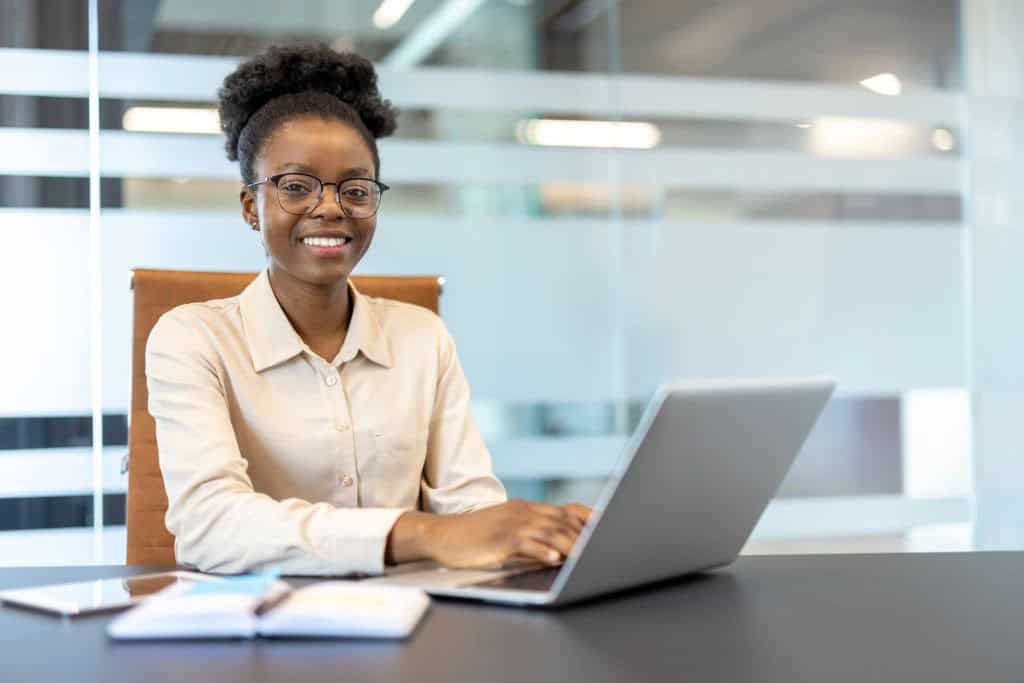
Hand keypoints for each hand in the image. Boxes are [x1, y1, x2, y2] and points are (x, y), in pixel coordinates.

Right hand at [387, 500, 592, 568]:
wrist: (443, 535)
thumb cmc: (476, 535)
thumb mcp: (507, 528)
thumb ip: (533, 533)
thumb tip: (560, 549)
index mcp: (527, 509)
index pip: (567, 510)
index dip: (589, 519)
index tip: (610, 527)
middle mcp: (523, 512)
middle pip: (562, 521)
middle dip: (586, 535)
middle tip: (607, 546)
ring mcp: (511, 524)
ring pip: (548, 531)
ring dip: (570, 544)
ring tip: (587, 556)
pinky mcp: (499, 539)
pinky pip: (525, 544)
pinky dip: (541, 551)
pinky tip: (553, 559)